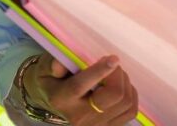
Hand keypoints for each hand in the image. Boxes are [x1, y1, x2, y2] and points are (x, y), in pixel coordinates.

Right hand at [22, 52, 139, 124]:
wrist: (53, 101)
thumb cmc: (52, 78)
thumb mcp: (46, 68)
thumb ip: (53, 64)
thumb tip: (59, 65)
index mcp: (61, 99)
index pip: (80, 86)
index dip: (99, 71)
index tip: (113, 59)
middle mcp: (79, 116)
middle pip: (112, 96)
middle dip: (117, 75)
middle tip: (112, 63)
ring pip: (125, 103)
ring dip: (125, 82)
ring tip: (114, 74)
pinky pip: (130, 111)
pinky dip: (131, 95)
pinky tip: (121, 86)